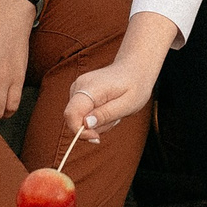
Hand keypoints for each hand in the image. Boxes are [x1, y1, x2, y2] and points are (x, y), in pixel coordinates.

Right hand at [61, 14, 174, 142]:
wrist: (134, 68)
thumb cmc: (134, 86)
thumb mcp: (127, 104)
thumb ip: (106, 114)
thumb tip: (86, 125)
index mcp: (90, 88)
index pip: (71, 114)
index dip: (79, 131)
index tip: (96, 138)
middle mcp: (78, 86)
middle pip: (74, 119)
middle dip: (94, 127)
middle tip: (115, 118)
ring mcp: (77, 88)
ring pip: (80, 118)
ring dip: (98, 122)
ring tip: (114, 111)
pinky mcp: (79, 92)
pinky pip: (83, 114)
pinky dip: (96, 117)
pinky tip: (109, 108)